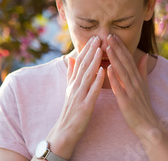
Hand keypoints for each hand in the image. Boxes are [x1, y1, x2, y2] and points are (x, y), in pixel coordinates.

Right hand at [45, 36, 104, 158]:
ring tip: (100, 49)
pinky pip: (91, 91)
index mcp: (73, 82)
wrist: (65, 132)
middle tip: (98, 37)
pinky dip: (96, 81)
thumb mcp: (69, 90)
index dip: (86, 49)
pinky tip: (102, 71)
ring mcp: (79, 96)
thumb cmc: (70, 110)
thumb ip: (70, 74)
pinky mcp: (84, 106)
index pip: (79, 62)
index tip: (94, 37)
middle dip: (90, 50)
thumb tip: (70, 58)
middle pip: (82, 65)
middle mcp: (75, 86)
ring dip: (93, 61)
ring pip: (86, 75)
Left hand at [106, 34, 160, 138]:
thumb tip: (145, 55)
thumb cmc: (143, 106)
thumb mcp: (144, 85)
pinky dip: (114, 78)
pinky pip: (120, 88)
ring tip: (107, 47)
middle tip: (109, 35)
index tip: (114, 35)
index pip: (128, 59)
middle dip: (117, 48)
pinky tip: (108, 69)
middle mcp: (135, 82)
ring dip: (115, 58)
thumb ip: (142, 70)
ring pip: (122, 72)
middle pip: (125, 62)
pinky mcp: (127, 101)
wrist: (148, 125)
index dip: (121, 46)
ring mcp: (131, 91)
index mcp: (137, 78)